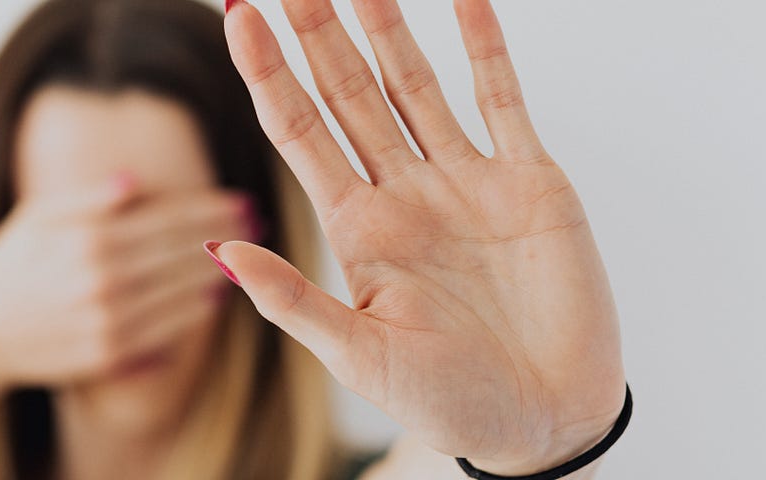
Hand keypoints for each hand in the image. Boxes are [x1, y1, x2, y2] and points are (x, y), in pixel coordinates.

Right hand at [0, 175, 251, 388]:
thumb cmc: (6, 269)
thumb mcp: (35, 219)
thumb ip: (86, 200)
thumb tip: (135, 182)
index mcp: (87, 239)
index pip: (165, 218)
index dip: (208, 208)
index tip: (240, 199)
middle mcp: (102, 279)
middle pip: (181, 253)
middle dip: (225, 236)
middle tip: (257, 225)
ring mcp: (107, 320)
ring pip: (181, 293)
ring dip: (218, 273)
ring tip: (246, 258)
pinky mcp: (108, 355)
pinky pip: (165, 331)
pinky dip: (192, 313)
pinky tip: (212, 299)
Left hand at [212, 0, 624, 473]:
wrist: (546, 423)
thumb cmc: (449, 401)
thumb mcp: (360, 357)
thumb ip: (293, 301)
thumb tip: (219, 253)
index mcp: (358, 230)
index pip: (299, 133)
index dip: (269, 77)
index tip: (238, 20)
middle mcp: (404, 195)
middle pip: (349, 95)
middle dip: (317, 36)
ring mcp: (465, 182)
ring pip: (416, 85)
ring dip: (386, 29)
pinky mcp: (529, 182)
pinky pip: (502, 100)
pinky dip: (486, 47)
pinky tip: (464, 0)